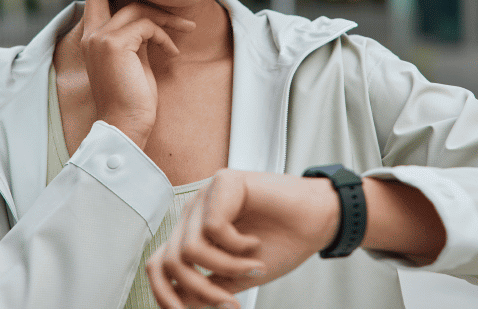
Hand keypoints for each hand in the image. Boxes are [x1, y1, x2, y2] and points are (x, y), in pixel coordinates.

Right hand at [80, 0, 194, 147]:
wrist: (125, 126)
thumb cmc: (133, 100)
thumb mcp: (134, 63)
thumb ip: (135, 40)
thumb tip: (150, 24)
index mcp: (91, 40)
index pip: (93, 1)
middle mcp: (90, 35)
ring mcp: (100, 38)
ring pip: (137, 9)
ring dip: (166, 18)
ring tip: (187, 27)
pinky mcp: (114, 43)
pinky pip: (148, 26)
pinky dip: (165, 36)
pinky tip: (173, 53)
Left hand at [146, 169, 339, 308]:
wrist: (319, 220)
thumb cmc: (282, 243)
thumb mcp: (237, 276)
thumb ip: (208, 288)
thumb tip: (179, 306)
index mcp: (193, 231)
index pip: (159, 263)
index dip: (164, 294)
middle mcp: (195, 212)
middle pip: (170, 259)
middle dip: (200, 289)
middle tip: (229, 302)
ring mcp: (207, 195)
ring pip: (190, 247)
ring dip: (225, 268)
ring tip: (252, 268)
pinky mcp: (224, 181)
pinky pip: (213, 227)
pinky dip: (237, 246)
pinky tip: (255, 242)